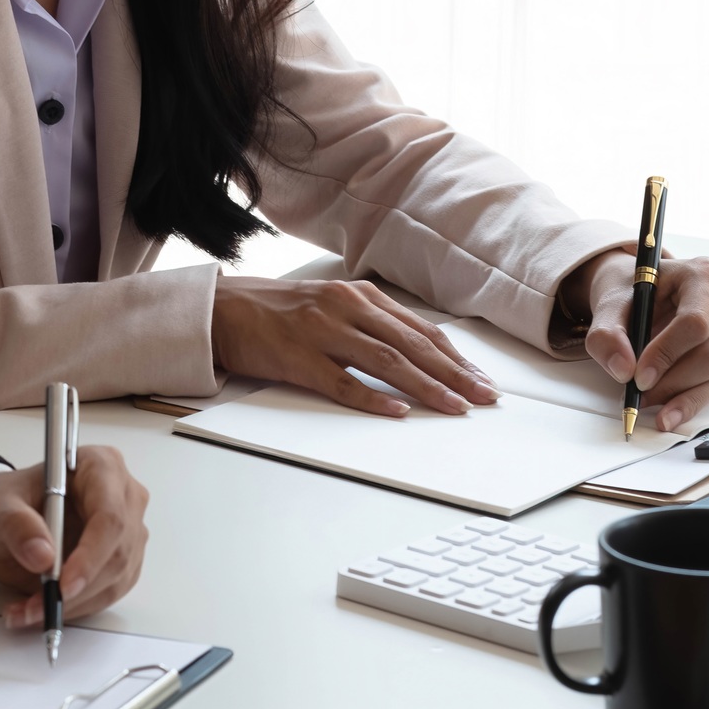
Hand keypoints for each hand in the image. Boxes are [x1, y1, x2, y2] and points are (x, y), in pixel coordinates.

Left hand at [0, 445, 149, 628]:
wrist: (0, 520)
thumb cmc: (4, 502)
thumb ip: (18, 525)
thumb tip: (42, 556)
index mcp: (100, 466)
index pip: (110, 516)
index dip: (90, 555)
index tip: (63, 585)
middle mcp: (123, 496)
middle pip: (118, 552)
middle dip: (77, 589)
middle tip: (36, 606)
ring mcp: (127, 531)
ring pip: (115, 579)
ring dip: (73, 604)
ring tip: (27, 609)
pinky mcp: (121, 561)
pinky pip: (108, 593)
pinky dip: (75, 608)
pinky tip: (41, 608)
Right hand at [211, 276, 497, 416]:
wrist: (225, 308)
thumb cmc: (282, 311)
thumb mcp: (335, 305)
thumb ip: (373, 323)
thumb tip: (420, 353)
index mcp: (361, 296)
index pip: (421, 330)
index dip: (456, 358)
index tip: (481, 380)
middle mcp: (347, 308)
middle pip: (412, 345)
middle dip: (453, 375)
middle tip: (482, 398)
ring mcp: (323, 332)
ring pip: (386, 362)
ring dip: (425, 387)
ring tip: (452, 407)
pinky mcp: (298, 357)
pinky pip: (342, 381)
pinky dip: (372, 398)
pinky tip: (396, 411)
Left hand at [569, 252, 708, 432]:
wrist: (644, 293)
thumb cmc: (633, 292)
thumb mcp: (610, 305)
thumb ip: (607, 335)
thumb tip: (623, 370)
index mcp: (704, 274)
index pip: (695, 322)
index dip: (667, 354)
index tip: (639, 377)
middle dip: (672, 383)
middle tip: (639, 395)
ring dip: (681, 397)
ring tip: (647, 402)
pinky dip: (692, 400)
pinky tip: (668, 406)